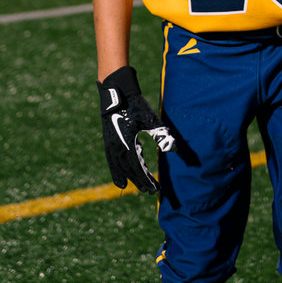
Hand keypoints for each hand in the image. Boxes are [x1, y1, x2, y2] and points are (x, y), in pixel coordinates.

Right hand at [97, 66, 174, 193]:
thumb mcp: (150, 119)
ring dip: (128, 178)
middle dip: (139, 181)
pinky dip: (116, 171)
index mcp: (126, 143)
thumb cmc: (135, 104)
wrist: (117, 91)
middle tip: (150, 191)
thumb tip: (173, 149)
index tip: (155, 188)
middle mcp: (116, 147)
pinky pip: (112, 161)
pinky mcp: (108, 141)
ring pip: (118, 167)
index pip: (137, 168)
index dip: (146, 179)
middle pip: (128, 171)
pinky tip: (121, 177)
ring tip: (134, 187)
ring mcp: (110, 145)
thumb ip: (161, 135)